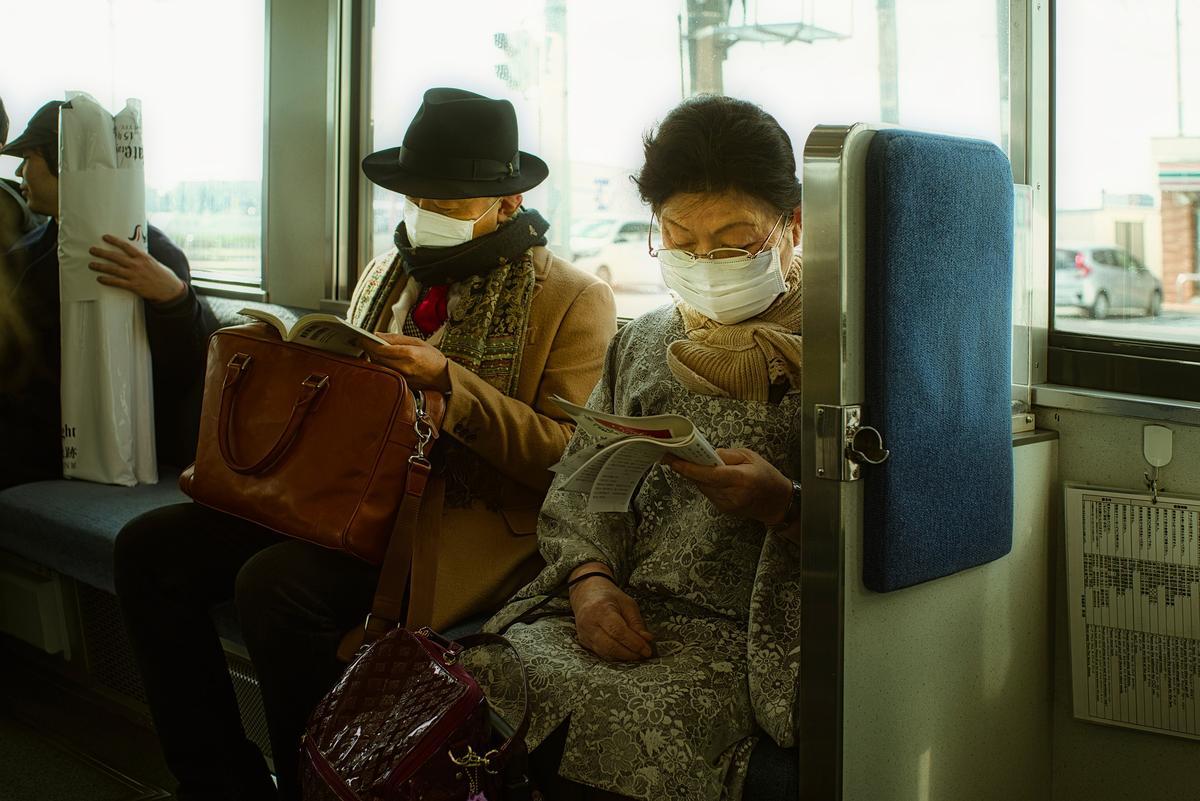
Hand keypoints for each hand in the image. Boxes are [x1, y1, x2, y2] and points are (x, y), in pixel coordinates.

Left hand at [89, 234, 186, 303]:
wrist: (169, 289)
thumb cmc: (162, 275)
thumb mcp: (153, 262)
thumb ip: (142, 258)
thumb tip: (132, 253)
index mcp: (143, 257)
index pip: (126, 246)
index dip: (114, 241)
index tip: (105, 237)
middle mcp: (137, 265)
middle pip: (116, 257)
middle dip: (102, 253)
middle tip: (92, 250)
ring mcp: (134, 275)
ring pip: (113, 269)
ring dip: (101, 266)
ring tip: (91, 264)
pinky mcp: (133, 286)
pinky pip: (117, 282)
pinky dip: (107, 280)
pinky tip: (100, 278)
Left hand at [361, 333, 450, 391]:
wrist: (444, 377)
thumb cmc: (433, 358)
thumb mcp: (417, 342)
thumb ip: (396, 338)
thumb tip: (377, 335)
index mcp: (409, 354)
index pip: (381, 348)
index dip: (367, 342)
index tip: (360, 337)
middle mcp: (403, 367)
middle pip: (376, 358)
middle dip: (368, 348)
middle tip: (363, 341)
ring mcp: (401, 378)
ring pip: (378, 366)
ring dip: (373, 357)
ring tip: (373, 349)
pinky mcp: (400, 384)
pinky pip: (384, 373)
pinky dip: (380, 365)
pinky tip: (381, 360)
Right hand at [569, 563, 653, 661]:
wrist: (586, 594)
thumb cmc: (608, 597)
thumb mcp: (627, 603)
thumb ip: (637, 622)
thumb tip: (647, 640)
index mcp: (600, 609)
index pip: (618, 631)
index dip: (634, 643)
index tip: (647, 650)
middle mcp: (589, 623)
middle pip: (610, 646)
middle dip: (629, 653)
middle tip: (644, 653)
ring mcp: (584, 634)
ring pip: (605, 653)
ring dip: (623, 657)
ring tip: (637, 654)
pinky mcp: (584, 642)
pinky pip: (601, 654)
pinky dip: (615, 656)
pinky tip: (625, 653)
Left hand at [664, 448, 792, 525]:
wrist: (777, 502)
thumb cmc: (767, 476)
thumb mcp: (750, 456)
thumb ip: (727, 455)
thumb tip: (707, 454)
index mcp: (741, 479)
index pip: (708, 474)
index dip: (687, 467)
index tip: (671, 459)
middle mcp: (732, 494)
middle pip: (700, 481)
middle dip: (687, 467)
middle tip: (676, 454)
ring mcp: (727, 505)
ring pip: (702, 487)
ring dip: (696, 475)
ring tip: (695, 462)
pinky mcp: (724, 509)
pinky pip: (708, 493)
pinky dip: (705, 483)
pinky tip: (710, 476)